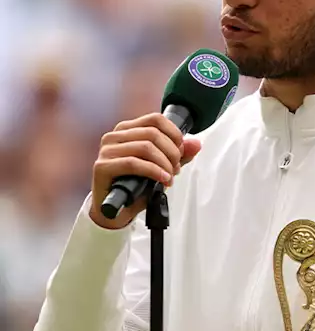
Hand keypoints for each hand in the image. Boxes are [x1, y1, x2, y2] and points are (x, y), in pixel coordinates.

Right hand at [89, 114, 201, 229]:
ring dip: (165, 164)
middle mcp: (114, 137)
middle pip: (153, 133)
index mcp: (127, 130)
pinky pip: (133, 163)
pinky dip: (154, 171)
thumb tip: (196, 144)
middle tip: (176, 169)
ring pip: (145, 147)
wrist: (115, 211)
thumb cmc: (135, 186)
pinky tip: (163, 180)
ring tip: (169, 177)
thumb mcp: (162, 168)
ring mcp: (107, 151)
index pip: (155, 119)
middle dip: (172, 152)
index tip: (180, 151)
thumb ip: (179, 155)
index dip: (174, 134)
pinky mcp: (102, 166)